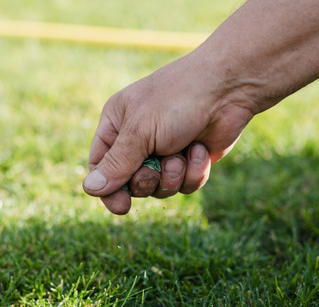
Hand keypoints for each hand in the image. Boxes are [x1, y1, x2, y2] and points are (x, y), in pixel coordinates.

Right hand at [82, 50, 253, 213]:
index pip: (100, 167)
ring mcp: (166, 151)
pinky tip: (201, 150)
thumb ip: (116, 164)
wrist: (230, 88)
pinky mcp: (191, 160)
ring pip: (160, 189)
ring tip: (182, 153)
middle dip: (146, 181)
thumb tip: (89, 189)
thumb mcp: (140, 131)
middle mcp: (138, 139)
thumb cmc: (178, 99)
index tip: (121, 206)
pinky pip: (185, 185)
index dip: (109, 189)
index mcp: (117, 125)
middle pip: (130, 184)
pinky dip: (194, 172)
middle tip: (155, 167)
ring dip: (172, 176)